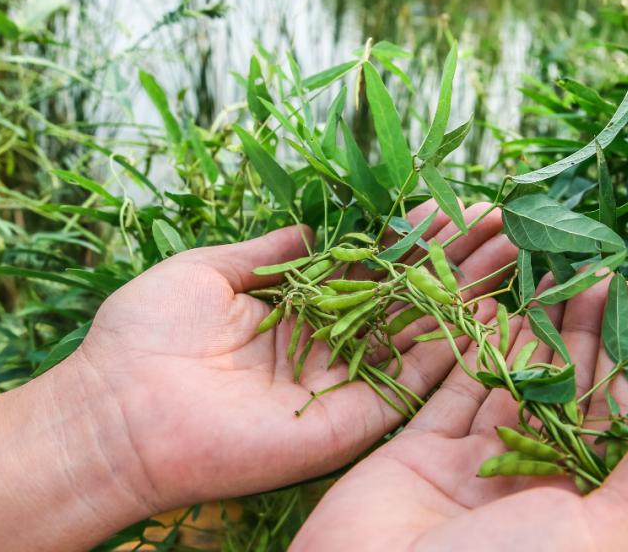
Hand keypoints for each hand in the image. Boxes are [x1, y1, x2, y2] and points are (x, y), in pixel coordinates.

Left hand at [64, 200, 518, 515]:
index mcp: (299, 308)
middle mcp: (330, 344)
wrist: (115, 409)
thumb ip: (274, 250)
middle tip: (505, 221)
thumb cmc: (145, 334)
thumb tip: (319, 223)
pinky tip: (488, 311)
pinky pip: (409, 385)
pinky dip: (451, 351)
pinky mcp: (347, 424)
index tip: (456, 204)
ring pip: (420, 334)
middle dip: (457, 258)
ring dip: (468, 294)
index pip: (374, 266)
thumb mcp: (211, 268)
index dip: (416, 236)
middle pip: (408, 297)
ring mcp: (342, 384)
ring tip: (512, 251)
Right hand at [292, 275, 627, 551]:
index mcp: (590, 510)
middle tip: (591, 266)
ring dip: (528, 329)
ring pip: (508, 384)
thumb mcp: (612, 535)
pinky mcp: (416, 458)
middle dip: (581, 328)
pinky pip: (447, 392)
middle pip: (566, 392)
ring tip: (546, 270)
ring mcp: (473, 472)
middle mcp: (535, 488)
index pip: (620, 417)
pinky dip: (466, 351)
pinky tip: (488, 307)